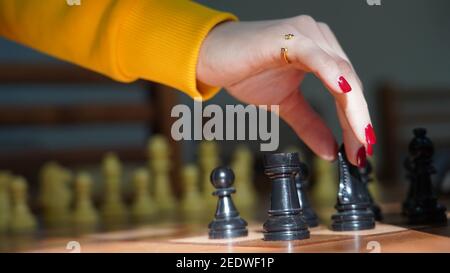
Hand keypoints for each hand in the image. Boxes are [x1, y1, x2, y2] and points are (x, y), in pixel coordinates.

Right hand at [197, 15, 375, 166]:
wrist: (210, 56)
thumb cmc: (245, 71)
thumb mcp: (284, 104)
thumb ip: (309, 124)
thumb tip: (330, 150)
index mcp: (321, 51)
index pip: (348, 89)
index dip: (356, 120)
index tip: (360, 150)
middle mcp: (319, 38)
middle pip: (350, 82)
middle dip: (358, 120)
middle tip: (362, 152)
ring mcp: (305, 33)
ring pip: (340, 72)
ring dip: (352, 107)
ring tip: (358, 138)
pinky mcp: (288, 35)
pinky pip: (316, 57)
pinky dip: (332, 75)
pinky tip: (343, 94)